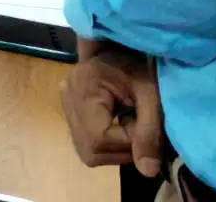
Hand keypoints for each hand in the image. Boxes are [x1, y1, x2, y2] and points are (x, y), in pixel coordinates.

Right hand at [61, 45, 162, 177]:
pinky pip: (85, 142)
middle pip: (90, 150)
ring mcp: (64, 105)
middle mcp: (66, 98)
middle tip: (137, 126)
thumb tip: (148, 172)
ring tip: (128, 123)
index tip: (143, 124)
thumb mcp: (151, 94)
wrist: (121, 42)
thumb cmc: (139, 63)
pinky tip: (117, 123)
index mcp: (83, 88)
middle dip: (120, 149)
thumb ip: (150, 131)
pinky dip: (106, 142)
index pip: (99, 139)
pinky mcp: (68, 111)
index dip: (127, 143)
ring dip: (114, 147)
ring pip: (87, 151)